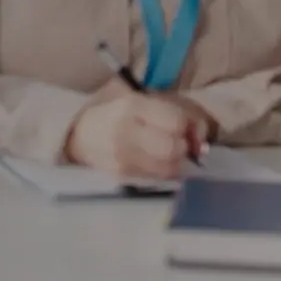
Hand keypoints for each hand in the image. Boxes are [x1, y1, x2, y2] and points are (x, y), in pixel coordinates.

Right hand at [63, 79, 213, 180]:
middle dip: (183, 148)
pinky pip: (156, 177)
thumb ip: (172, 114)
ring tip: (167, 155)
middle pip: (172, 147)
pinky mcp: (121, 174)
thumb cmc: (116, 115)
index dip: (188, 127)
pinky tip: (154, 163)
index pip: (175, 121)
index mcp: (133, 105)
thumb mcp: (141, 103)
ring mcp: (122, 156)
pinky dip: (162, 172)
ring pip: (167, 167)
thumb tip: (201, 138)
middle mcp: (126, 130)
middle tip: (178, 145)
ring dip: (175, 163)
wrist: (78, 135)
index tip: (185, 129)